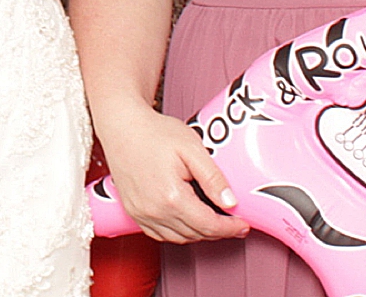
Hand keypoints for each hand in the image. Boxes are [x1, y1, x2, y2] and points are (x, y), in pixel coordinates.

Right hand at [95, 103, 250, 244]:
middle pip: (195, 234)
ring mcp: (141, 214)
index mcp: (171, 196)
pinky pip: (161, 234)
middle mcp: (154, 210)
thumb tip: (230, 202)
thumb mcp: (191, 148)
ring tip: (213, 221)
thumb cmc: (153, 132)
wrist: (122, 126)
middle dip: (218, 232)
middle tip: (234, 223)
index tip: (243, 225)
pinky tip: (188, 221)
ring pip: (179, 238)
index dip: (230, 228)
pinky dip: (178, 233)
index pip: (208, 225)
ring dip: (199, 233)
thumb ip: (213, 177)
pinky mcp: (134, 212)